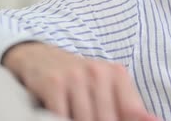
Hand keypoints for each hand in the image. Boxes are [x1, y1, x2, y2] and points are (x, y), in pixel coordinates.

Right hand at [2, 42, 158, 120]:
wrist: (37, 57)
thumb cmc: (77, 78)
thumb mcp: (105, 86)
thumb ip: (129, 106)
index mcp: (117, 74)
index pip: (133, 112)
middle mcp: (98, 72)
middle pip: (108, 119)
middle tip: (91, 120)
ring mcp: (75, 77)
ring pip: (85, 119)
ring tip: (75, 119)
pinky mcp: (53, 83)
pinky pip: (62, 116)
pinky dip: (62, 120)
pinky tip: (62, 118)